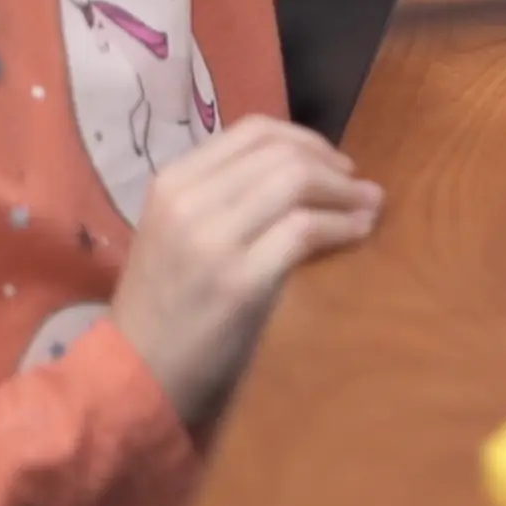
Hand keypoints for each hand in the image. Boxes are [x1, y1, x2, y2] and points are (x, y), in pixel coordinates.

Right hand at [110, 116, 382, 428]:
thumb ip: (226, 197)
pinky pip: (305, 230)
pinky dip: (342, 225)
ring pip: (297, 182)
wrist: (135, 374)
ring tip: (370, 206)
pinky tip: (359, 233)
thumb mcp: (180, 233)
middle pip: (282, 154)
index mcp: (173, 182)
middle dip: (333, 166)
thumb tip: (306, 172)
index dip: (306, 139)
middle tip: (361, 187)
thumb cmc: (166, 306)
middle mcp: (188, 200)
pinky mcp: (239, 281)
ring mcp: (212, 239)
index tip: (334, 163)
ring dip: (346, 193)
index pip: (254, 130)